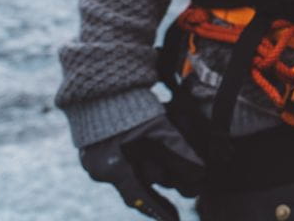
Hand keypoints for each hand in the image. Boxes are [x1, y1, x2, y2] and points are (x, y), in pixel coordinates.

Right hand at [79, 114, 204, 220]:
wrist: (97, 86)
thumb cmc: (128, 105)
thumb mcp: (157, 126)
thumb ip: (177, 148)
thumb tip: (200, 170)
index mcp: (114, 167)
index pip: (139, 197)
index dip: (158, 210)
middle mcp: (101, 170)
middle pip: (137, 187)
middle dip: (160, 192)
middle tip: (182, 199)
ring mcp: (94, 161)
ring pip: (129, 176)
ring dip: (150, 179)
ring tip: (170, 186)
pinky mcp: (93, 151)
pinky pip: (119, 167)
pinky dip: (136, 168)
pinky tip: (147, 168)